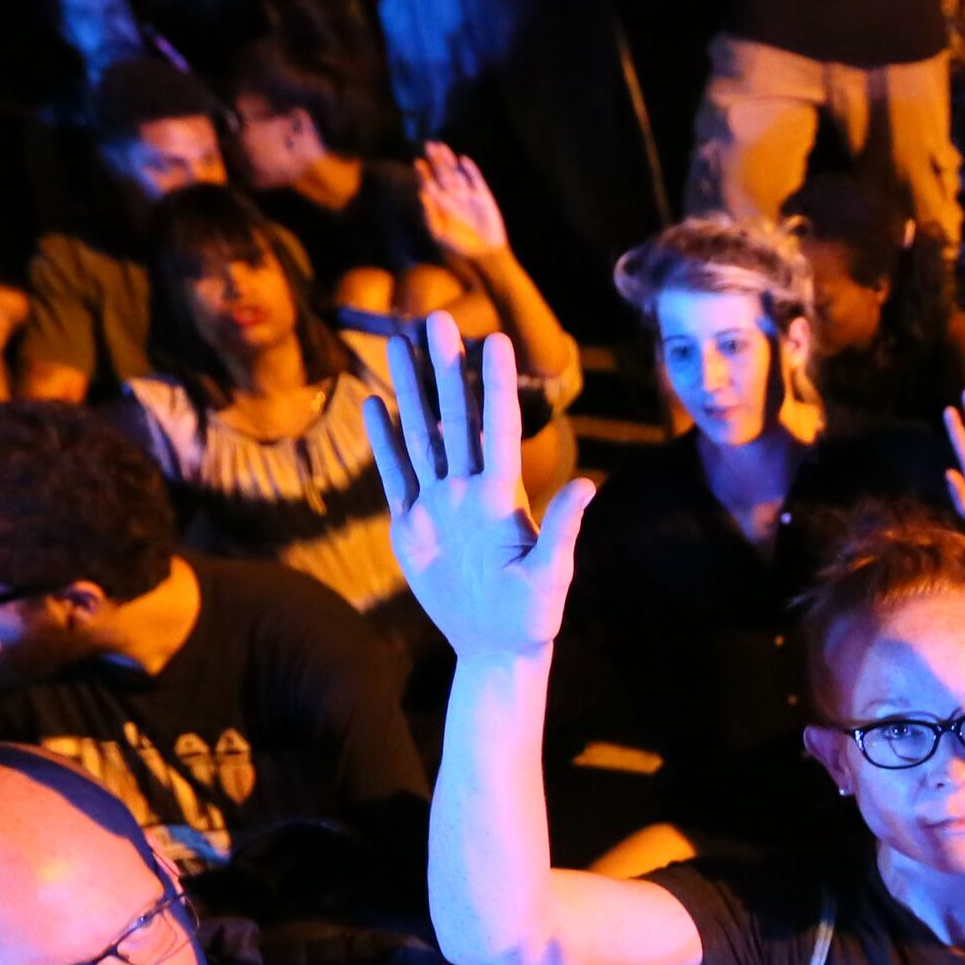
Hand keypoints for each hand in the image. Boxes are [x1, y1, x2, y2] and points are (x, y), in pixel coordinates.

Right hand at [367, 312, 591, 661]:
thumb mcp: (550, 577)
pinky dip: (384, 441)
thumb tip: (589, 486)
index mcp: (502, 497)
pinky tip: (375, 405)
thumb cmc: (532, 617)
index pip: (497, 427)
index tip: (495, 339)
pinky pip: (395, 474)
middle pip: (454, 417)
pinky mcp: (412, 525)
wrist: (495, 648)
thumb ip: (564, 530)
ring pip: (421, 435)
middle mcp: (469, 490)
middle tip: (436, 317)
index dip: (495, 384)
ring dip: (410, 391)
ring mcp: (438, 503)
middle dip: (445, 368)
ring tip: (398, 343)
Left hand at [413, 141, 510, 263]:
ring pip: (457, 172)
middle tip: (428, 145)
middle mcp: (453, 196)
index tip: (418, 163)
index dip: (424, 173)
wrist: (485, 253)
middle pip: (442, 173)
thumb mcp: (439, 233)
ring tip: (441, 146)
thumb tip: (421, 194)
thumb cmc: (460, 246)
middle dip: (435, 160)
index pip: (430, 184)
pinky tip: (463, 160)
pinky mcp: (483, 196)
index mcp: (440, 204)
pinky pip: (476, 179)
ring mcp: (468, 194)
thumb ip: (430, 214)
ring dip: (449, 160)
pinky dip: (470, 170)